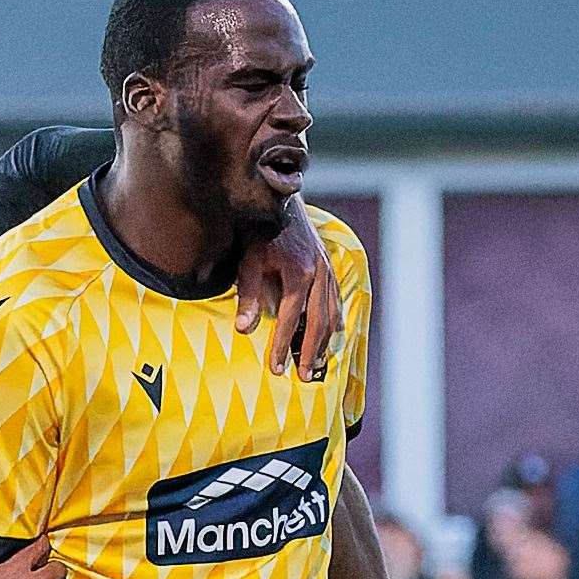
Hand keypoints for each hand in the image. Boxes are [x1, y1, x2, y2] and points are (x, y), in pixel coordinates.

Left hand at [236, 194, 341, 381]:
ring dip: (324, 341)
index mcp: (299, 274)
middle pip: (318, 322)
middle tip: (303, 376)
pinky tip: (329, 336)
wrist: (278, 202)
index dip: (282, 344)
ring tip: (315, 364)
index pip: (290, 319)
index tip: (276, 368)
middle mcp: (319, 274)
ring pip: (331, 313)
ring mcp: (327, 270)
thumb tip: (243, 330)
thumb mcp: (247, 262)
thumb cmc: (258, 233)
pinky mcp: (329, 267)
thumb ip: (247, 295)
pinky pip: (335, 300)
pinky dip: (333, 321)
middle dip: (309, 351)